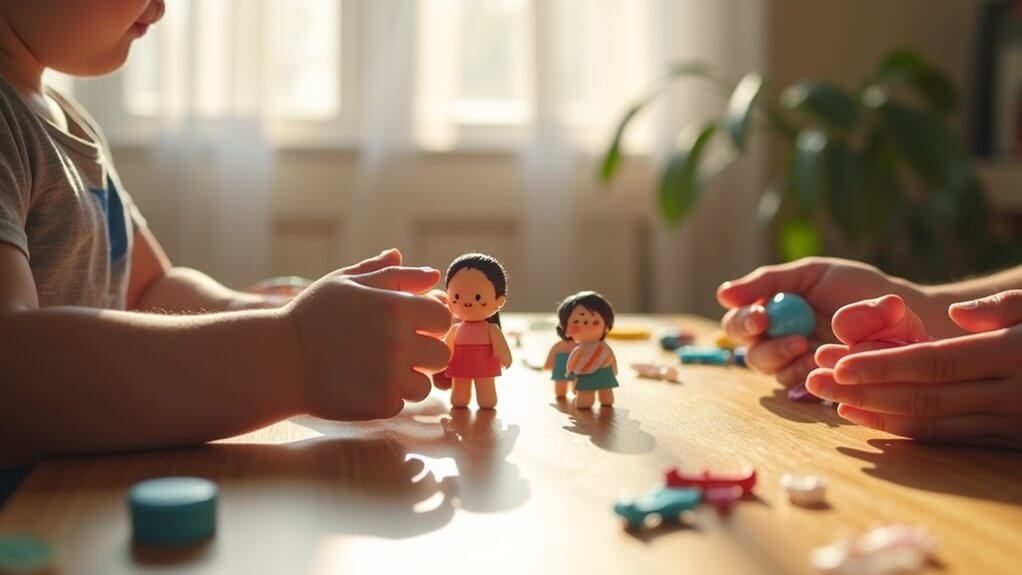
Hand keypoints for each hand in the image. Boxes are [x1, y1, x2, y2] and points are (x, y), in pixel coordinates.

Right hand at [285, 250, 452, 419]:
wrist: (278, 360)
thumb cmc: (312, 316)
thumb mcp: (347, 282)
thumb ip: (392, 275)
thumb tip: (432, 275)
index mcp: (396, 307)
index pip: (443, 318)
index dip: (431, 323)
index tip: (414, 327)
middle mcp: (399, 341)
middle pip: (441, 354)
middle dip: (424, 353)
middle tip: (396, 352)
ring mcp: (391, 375)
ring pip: (425, 384)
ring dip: (407, 379)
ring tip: (376, 370)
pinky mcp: (380, 404)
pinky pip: (402, 403)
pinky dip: (387, 397)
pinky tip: (362, 384)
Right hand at [717, 257, 930, 387]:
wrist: (904, 312)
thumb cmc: (856, 288)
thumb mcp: (812, 274)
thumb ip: (768, 281)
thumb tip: (722, 294)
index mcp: (771, 312)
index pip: (738, 322)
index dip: (743, 321)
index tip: (761, 316)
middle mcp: (777, 341)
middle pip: (748, 351)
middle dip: (763, 345)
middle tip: (786, 337)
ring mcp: (797, 365)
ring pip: (770, 371)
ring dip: (783, 359)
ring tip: (806, 346)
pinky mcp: (817, 384)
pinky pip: (798, 385)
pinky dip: (806, 373)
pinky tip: (821, 362)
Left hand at [806, 291, 1021, 447]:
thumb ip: (1004, 307)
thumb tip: (962, 313)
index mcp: (1011, 355)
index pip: (933, 364)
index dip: (881, 365)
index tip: (837, 363)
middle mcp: (1007, 395)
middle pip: (921, 396)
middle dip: (862, 389)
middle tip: (813, 378)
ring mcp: (1007, 423)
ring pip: (930, 423)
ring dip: (874, 413)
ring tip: (827, 399)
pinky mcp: (1005, 440)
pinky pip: (947, 437)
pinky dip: (903, 430)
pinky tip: (868, 417)